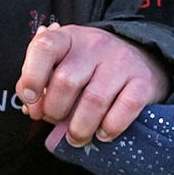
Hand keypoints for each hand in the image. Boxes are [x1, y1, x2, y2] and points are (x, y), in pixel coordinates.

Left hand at [17, 23, 169, 146]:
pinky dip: (109, 128)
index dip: (32, 77)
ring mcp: (121, 62)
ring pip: (93, 100)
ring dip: (79, 128)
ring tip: (76, 137)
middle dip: (55, 111)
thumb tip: (31, 105)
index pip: (44, 47)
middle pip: (66, 81)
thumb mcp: (63, 62)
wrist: (142, 59)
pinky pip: (125, 108)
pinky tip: (102, 133)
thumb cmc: (92, 68)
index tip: (30, 100)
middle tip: (56, 122)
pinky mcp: (143, 82)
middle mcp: (95, 45)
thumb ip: (41, 79)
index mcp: (68, 38)